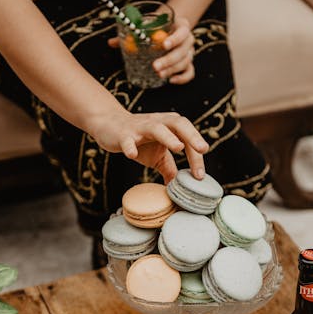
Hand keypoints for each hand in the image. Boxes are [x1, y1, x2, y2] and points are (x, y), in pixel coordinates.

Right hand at [92, 107, 207, 182]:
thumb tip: (180, 190)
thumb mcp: (157, 155)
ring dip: (168, 137)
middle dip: (192, 136)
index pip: (188, 138)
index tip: (200, 176)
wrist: (109, 125)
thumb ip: (170, 169)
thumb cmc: (139, 139)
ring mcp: (140, 128)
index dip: (196, 156)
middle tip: (203, 149)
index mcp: (170, 127)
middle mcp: (158, 123)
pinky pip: (127, 140)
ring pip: (156, 128)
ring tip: (178, 147)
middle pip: (179, 124)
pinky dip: (130, 146)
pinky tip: (132, 155)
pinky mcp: (123, 134)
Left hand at [107, 15, 194, 84]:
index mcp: (181, 25)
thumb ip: (131, 33)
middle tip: (155, 66)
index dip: (175, 39)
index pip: (183, 31)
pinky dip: (182, 78)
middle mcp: (188, 39)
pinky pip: (189, 72)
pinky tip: (171, 80)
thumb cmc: (155, 26)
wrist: (167, 28)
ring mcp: (189, 52)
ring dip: (172, 69)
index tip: (164, 45)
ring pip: (185, 62)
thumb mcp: (146, 26)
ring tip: (159, 74)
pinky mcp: (188, 63)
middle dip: (169, 60)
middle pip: (184, 50)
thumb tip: (111, 43)